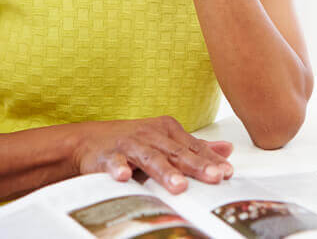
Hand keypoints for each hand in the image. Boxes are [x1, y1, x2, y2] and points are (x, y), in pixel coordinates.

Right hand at [74, 115, 233, 193]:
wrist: (89, 141)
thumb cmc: (133, 142)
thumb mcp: (166, 141)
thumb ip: (195, 148)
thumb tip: (227, 149)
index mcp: (168, 131)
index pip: (194, 147)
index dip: (211, 160)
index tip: (227, 172)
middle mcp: (151, 135)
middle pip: (177, 153)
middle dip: (196, 166)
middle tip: (213, 177)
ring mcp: (130, 144)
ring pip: (150, 158)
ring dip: (165, 171)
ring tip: (179, 185)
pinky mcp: (107, 156)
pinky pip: (114, 162)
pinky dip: (118, 168)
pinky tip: (123, 177)